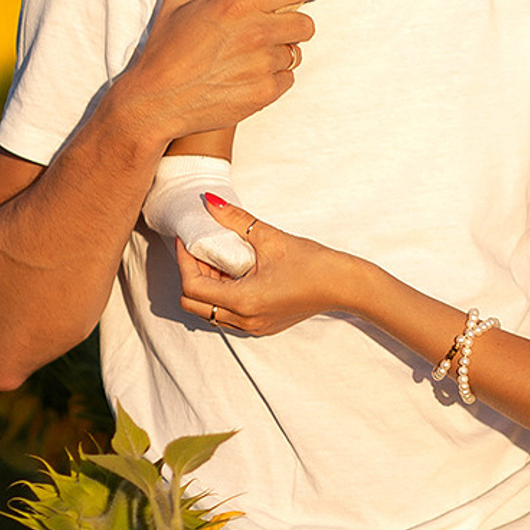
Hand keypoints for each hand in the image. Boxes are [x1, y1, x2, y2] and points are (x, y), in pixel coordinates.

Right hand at [120, 0, 326, 145]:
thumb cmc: (164, 51)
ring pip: (295, 53)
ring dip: (280, 53)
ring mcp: (263, 65)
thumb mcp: (176, 3)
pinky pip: (287, 79)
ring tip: (252, 58)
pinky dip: (275, 78)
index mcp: (238, 4)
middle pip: (306, 24)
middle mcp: (257, 32)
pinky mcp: (264, 93)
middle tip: (277, 29)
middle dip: (296, 24)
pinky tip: (250, 77)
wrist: (156, 102)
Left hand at [176, 205, 360, 332]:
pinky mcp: (262, 326)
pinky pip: (228, 315)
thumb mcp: (270, 237)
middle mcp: (244, 320)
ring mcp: (253, 327)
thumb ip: (235, 219)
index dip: (184, 260)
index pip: (193, 286)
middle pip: (194, 304)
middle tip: (201, 250)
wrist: (344, 285)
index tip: (187, 239)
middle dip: (191, 275)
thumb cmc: (313, 263)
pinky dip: (222, 295)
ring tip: (220, 259)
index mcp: (243, 301)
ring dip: (207, 286)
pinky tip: (236, 273)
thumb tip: (209, 202)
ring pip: (209, 311)